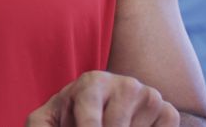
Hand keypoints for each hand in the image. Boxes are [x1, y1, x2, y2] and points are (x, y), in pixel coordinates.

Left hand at [26, 71, 178, 125]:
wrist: (99, 114)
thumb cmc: (70, 118)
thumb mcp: (46, 121)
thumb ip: (38, 126)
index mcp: (92, 82)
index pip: (91, 119)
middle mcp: (124, 84)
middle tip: (93, 125)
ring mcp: (149, 96)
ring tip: (110, 124)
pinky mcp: (167, 111)